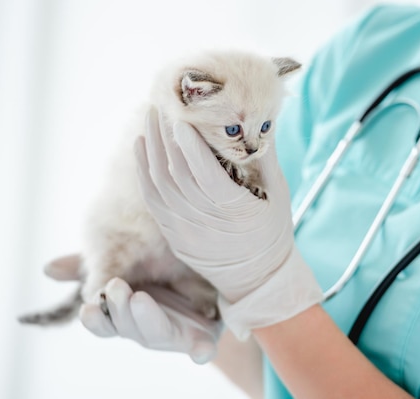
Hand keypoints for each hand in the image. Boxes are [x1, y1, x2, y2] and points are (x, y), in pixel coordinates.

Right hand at [44, 254, 222, 363]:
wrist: (204, 282)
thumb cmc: (157, 279)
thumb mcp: (123, 265)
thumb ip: (92, 268)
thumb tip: (47, 269)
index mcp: (124, 316)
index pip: (104, 323)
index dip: (95, 319)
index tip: (87, 308)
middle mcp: (145, 330)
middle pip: (126, 328)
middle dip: (120, 311)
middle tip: (116, 287)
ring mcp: (174, 336)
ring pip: (157, 334)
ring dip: (147, 320)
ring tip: (140, 298)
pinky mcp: (202, 337)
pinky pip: (201, 347)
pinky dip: (200, 349)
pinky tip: (202, 350)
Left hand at [134, 108, 322, 338]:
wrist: (258, 278)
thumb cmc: (272, 231)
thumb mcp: (278, 193)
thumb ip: (265, 155)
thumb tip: (257, 116)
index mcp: (235, 208)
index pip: (205, 172)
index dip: (190, 145)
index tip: (180, 117)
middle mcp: (205, 220)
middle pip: (176, 173)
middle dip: (164, 136)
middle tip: (159, 105)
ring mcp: (185, 230)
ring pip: (159, 184)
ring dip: (150, 149)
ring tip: (148, 119)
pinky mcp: (174, 235)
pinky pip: (152, 200)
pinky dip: (143, 172)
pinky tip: (140, 148)